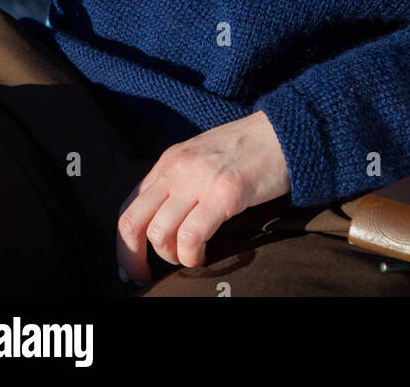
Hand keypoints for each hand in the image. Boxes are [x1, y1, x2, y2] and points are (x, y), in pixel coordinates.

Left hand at [116, 111, 290, 284]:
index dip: (124, 246)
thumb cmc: (248, 149)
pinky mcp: (224, 192)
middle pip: (131, 223)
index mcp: (169, 161)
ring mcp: (199, 179)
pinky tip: (203, 257)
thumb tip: (164, 222)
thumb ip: (180, 182)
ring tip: (190, 259)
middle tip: (146, 278)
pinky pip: (190, 236)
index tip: (132, 269)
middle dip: (132, 259)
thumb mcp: (203, 157)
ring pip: (158, 234)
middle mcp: (177, 168)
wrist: (286, 130)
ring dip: (170, 258)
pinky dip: (191, 256)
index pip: (128, 208)